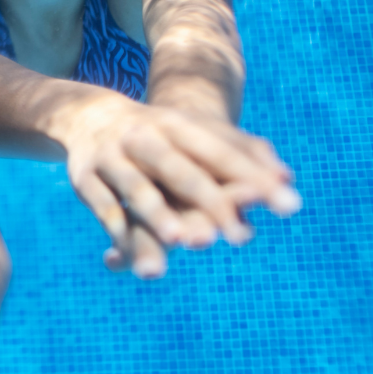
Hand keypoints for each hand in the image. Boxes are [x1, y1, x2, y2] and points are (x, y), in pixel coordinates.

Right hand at [53, 94, 300, 277]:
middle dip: (210, 201)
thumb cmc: (162, 134)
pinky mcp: (84, 178)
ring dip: (158, 214)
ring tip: (182, 241)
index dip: (253, 176)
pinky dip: (116, 231)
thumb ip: (242, 151)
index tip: (287, 205)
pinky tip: (128, 259)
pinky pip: (104, 207)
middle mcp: (145, 137)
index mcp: (178, 123)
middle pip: (181, 170)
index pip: (221, 151)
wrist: (90, 115)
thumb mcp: (196, 132)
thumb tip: (287, 178)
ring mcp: (113, 157)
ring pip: (137, 188)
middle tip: (241, 237)